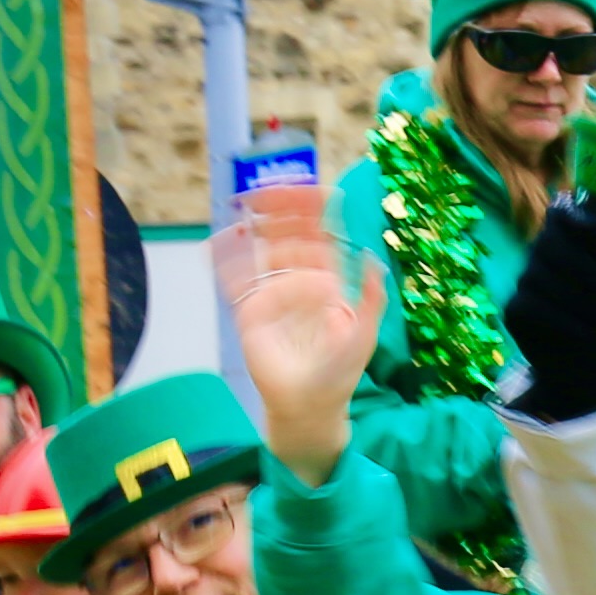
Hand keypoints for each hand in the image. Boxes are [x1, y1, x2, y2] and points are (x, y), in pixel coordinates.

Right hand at [226, 189, 379, 481]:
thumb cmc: (340, 370)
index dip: (315, 213)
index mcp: (329, 279)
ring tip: (250, 208)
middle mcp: (299, 279)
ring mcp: (273, 293)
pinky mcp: (249, 311)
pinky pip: (236, 280)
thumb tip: (374, 258)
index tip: (311, 190)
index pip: (321, 236)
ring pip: (263, 251)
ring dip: (258, 228)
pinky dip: (226, 260)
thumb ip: (373, 298)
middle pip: (289, 236)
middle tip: (269, 192)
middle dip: (281, 211)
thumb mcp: (364, 333)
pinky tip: (220, 240)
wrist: (309, 404)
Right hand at [503, 200, 595, 425]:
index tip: (591, 230)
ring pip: (539, 275)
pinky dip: (561, 320)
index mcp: (571, 243)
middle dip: (581, 268)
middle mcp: (544, 256)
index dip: (571, 217)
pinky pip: (532, 304)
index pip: (561, 213)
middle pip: (548, 241)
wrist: (594, 368)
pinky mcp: (515, 309)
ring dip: (575, 300)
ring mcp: (526, 281)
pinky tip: (580, 333)